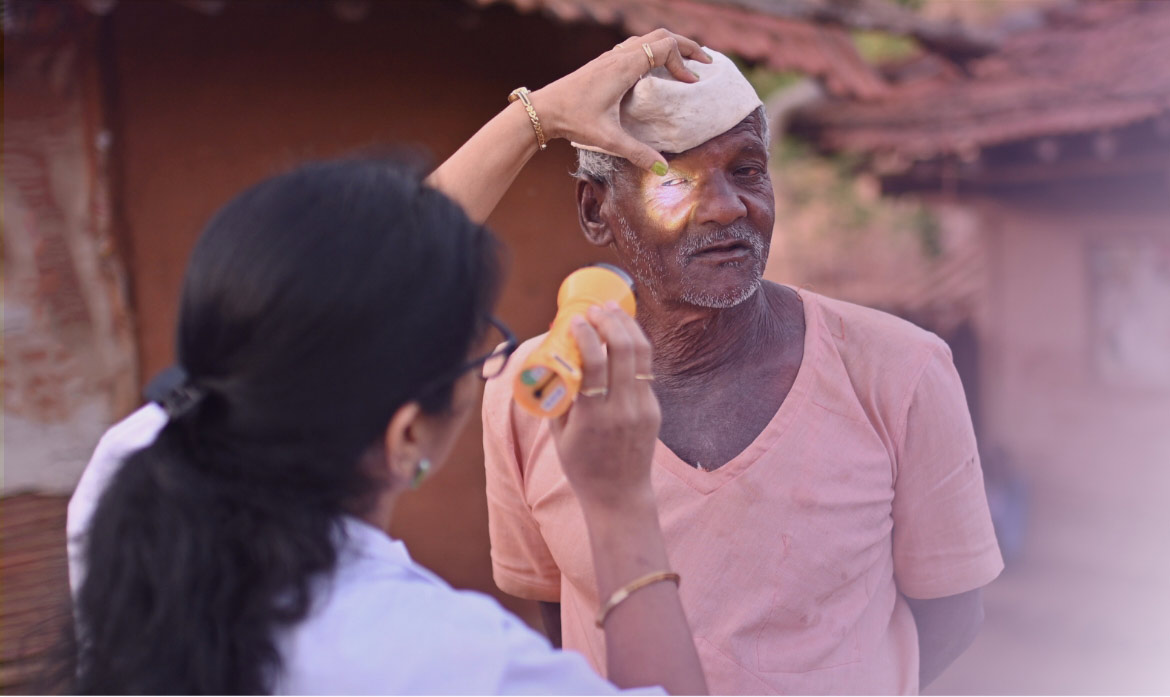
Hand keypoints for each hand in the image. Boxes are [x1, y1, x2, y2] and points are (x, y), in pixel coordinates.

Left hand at [532, 29, 711, 173]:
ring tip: (684, 64)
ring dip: (669, 47)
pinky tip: (655, 72)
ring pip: (647, 38)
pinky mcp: (604, 63)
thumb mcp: (609, 138)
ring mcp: (610, 56)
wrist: (543, 109)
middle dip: (687, 46)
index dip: (684, 62)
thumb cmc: (574, 120)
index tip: (690, 84)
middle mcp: (619, 55)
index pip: (665, 47)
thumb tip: (664, 169)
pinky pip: (635, 46)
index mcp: (625, 66)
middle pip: (661, 35)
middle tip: (705, 63)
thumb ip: (638, 153)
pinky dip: (653, 52)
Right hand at [550, 304, 660, 509]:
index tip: (575, 319)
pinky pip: (645, 370)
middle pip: (623, 349)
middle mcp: (622, 408)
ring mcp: (642, 408)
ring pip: (642, 354)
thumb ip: (558, 397)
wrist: (620, 496)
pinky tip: (624, 336)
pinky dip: (634, 348)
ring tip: (613, 311)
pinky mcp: (654, 410)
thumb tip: (552, 359)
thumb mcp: (560, 434)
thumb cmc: (582, 467)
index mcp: (594, 416)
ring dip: (627, 327)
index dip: (585, 333)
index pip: (593, 362)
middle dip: (609, 321)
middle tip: (595, 309)